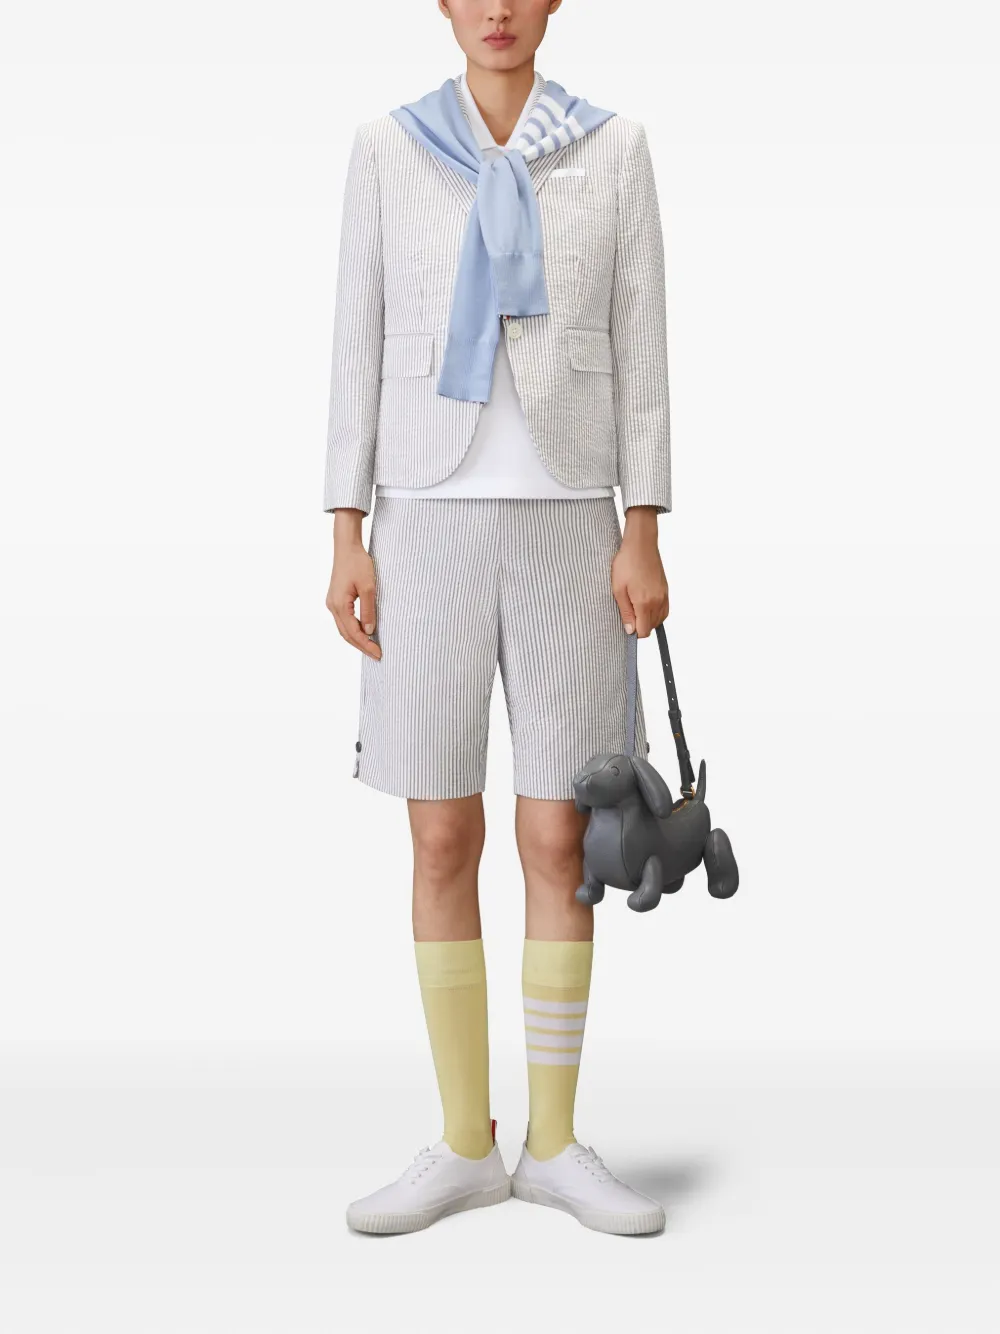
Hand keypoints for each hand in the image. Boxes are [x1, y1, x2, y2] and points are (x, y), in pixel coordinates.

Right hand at [327, 511, 380, 659]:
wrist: (346, 547)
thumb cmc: (358, 563)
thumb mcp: (369, 587)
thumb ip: (369, 610)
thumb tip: (369, 631)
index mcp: (339, 605)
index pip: (353, 632)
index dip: (366, 645)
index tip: (378, 653)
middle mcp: (332, 606)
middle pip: (346, 634)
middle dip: (361, 646)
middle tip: (377, 655)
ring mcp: (332, 603)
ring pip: (344, 628)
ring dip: (357, 639)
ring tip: (371, 647)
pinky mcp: (335, 599)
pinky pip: (343, 620)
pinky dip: (353, 629)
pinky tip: (363, 632)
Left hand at [611, 507, 668, 636]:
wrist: (641, 545)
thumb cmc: (627, 563)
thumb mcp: (618, 589)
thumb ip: (625, 612)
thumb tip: (630, 630)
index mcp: (644, 603)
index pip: (644, 631)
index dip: (634, 631)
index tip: (627, 623)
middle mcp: (658, 601)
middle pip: (652, 627)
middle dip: (641, 625)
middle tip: (629, 612)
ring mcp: (664, 595)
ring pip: (659, 619)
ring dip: (648, 619)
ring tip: (636, 607)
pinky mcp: (666, 590)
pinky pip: (664, 610)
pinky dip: (656, 612)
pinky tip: (645, 605)